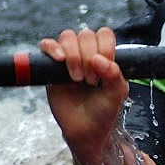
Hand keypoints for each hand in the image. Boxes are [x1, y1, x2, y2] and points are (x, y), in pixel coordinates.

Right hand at [39, 27, 128, 153]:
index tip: (104, 68)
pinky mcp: (51, 68)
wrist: (87, 130)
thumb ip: (114, 75)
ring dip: (73, 55)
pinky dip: (52, 48)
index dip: (105, 47)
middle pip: (85, 35)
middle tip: (91, 81)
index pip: (104, 34)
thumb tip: (98, 59)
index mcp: (105, 55)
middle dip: (88, 56)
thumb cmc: (104, 110)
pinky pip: (46, 46)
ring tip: (77, 78)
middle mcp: (86, 53)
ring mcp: (68, 59)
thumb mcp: (117, 93)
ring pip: (67, 37)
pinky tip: (59, 60)